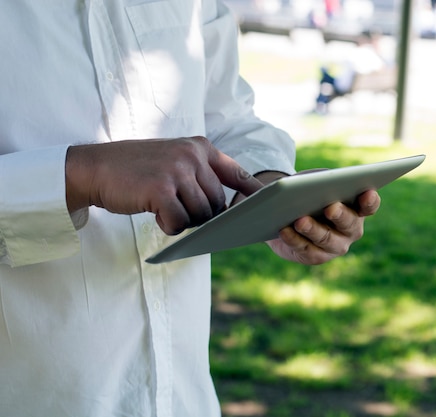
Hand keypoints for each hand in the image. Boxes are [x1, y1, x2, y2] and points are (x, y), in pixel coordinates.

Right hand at [65, 137, 262, 234]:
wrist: (94, 167)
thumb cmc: (136, 170)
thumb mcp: (173, 160)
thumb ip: (200, 174)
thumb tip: (226, 207)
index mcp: (199, 147)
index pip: (236, 173)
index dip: (253, 192)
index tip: (270, 204)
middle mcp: (192, 155)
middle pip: (217, 203)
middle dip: (202, 215)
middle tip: (177, 209)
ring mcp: (176, 170)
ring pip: (201, 215)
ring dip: (184, 221)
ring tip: (163, 208)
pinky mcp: (160, 189)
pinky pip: (180, 223)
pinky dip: (169, 226)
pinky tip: (155, 215)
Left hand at [266, 189, 380, 264]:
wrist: (288, 215)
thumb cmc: (308, 194)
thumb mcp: (315, 183)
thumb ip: (319, 183)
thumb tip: (309, 186)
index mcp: (357, 208)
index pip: (369, 206)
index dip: (370, 200)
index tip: (367, 191)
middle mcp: (351, 230)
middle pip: (349, 223)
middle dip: (339, 215)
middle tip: (331, 208)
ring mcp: (336, 246)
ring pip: (326, 239)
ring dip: (313, 229)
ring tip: (300, 221)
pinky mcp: (317, 256)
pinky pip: (305, 249)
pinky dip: (294, 239)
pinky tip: (284, 231)